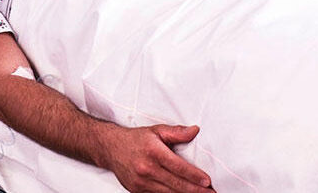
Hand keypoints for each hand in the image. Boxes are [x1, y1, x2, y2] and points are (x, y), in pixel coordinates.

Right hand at [97, 124, 213, 192]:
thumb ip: (176, 132)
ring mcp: (141, 182)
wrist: (110, 148)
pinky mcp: (137, 191)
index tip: (208, 182)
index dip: (195, 176)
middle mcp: (146, 169)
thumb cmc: (135, 139)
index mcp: (153, 152)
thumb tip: (195, 131)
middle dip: (196, 191)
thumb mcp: (155, 131)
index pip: (179, 167)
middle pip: (177, 184)